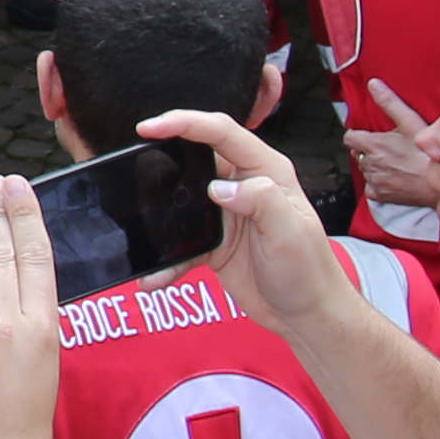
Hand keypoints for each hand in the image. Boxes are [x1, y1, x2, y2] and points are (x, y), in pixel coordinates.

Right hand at [136, 104, 361, 335]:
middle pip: (195, 159)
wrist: (307, 315)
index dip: (186, 123)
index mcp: (266, 172)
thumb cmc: (310, 271)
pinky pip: (180, 243)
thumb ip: (261, 200)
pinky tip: (155, 277)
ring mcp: (226, 214)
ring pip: (180, 200)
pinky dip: (166, 260)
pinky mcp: (213, 242)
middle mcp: (244, 186)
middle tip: (129, 163)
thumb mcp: (291, 232)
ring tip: (136, 227)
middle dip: (161, 158)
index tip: (151, 127)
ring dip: (157, 215)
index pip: (223, 134)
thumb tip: (220, 187)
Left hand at [345, 78, 439, 220]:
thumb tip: (373, 83)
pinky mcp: (381, 195)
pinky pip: (372, 189)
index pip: (349, 138)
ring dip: (375, 167)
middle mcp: (369, 163)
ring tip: (396, 164)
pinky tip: (395, 180)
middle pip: (358, 154)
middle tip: (389, 150)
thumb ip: (389, 102)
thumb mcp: (410, 122)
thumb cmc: (428, 152)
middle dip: (369, 151)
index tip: (368, 137)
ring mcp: (374, 180)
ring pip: (366, 171)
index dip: (358, 136)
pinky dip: (380, 185)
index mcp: (373, 144)